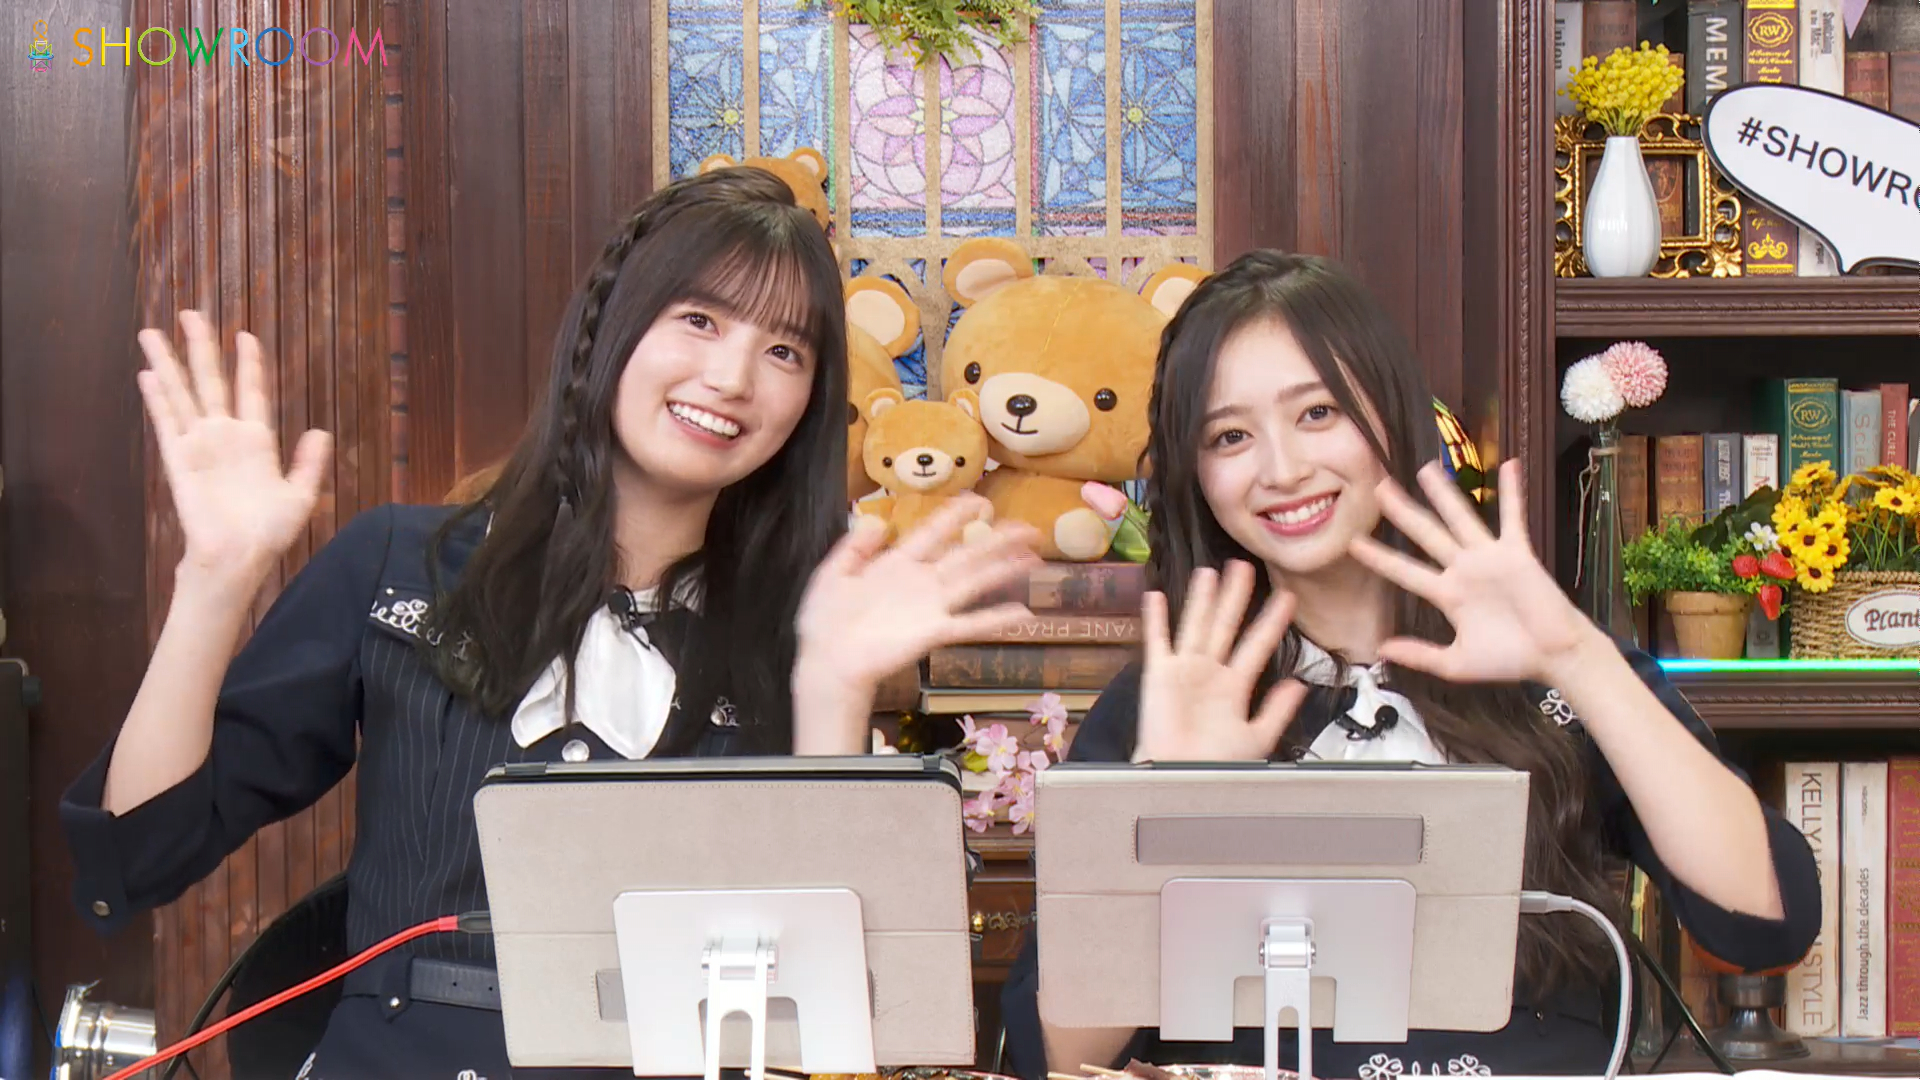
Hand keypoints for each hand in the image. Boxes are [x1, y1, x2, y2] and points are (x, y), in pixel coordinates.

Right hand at [137, 311, 332, 583]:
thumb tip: (321, 431)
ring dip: (168, 363)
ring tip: (153, 332)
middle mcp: (225, 436)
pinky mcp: (180, 460)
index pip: (251, 391)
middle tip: (191, 313)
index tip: (245, 335)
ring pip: (183, 394)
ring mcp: (200, 445)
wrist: (240, 557)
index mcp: (256, 441)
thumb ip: (309, 463)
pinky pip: (167, 422)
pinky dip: (158, 398)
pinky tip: (148, 373)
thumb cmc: (269, 533)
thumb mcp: (301, 495)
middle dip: (200, 347)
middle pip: (210, 381)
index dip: (248, 363)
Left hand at [795, 493, 1038, 696]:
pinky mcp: (933, 632)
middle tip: (1029, 529)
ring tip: (1034, 560)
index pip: (933, 532)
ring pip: (975, 582)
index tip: (980, 500)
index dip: (957, 514)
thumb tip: (877, 521)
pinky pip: (970, 624)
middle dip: (998, 540)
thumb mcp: (832, 574)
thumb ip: (854, 548)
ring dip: (1005, 570)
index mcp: (897, 564)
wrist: (827, 662)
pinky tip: (1023, 615)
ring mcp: (930, 607)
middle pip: (967, 554)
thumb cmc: (826, 622)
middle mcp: (921, 582)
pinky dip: (996, 619)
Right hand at [1134, 560, 1306, 761]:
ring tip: (1209, 573)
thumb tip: (1299, 685)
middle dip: (1235, 597)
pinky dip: (1155, 620)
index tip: (1287, 598)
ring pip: (1196, 625)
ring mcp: (1184, 670)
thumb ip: (1277, 710)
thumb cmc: (1215, 764)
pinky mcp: (1159, 675)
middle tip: (1244, 568)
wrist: (1181, 778)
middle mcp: (1210, 672)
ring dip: (1202, 599)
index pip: (1257, 645)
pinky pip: (1158, 641)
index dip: (1271, 622)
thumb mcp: (1256, 737)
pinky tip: (1156, 597)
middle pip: (1225, 626)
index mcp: (1234, 686)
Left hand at [1348, 459, 1601, 686]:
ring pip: (1460, 518)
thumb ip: (1421, 656)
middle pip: (1425, 534)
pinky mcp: (1517, 554)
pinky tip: (1507, 466)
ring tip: (1425, 468)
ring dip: (1444, 493)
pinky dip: (1512, 493)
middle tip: (1379, 486)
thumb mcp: (1457, 663)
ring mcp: (1489, 558)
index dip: (1380, 558)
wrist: (1554, 658)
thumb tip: (1382, 650)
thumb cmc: (1510, 660)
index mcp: (1447, 595)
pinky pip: (1512, 518)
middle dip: (1403, 511)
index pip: (1405, 571)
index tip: (1353, 543)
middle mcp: (1464, 570)